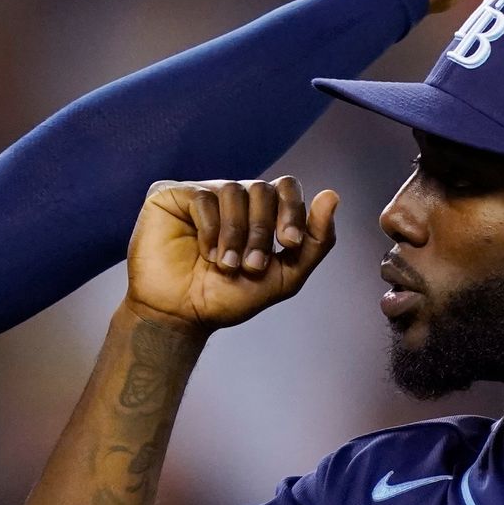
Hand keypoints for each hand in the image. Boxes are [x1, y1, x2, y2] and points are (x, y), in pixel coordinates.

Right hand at [125, 178, 338, 331]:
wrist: (182, 316)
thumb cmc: (228, 298)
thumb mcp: (285, 277)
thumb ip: (315, 241)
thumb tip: (332, 195)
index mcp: (259, 210)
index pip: (286, 188)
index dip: (292, 210)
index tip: (289, 243)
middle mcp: (232, 196)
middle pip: (262, 188)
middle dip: (262, 230)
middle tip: (252, 265)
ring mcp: (202, 192)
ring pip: (233, 190)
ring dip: (235, 233)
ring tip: (226, 265)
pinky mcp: (171, 195)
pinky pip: (202, 197)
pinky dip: (210, 229)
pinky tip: (205, 254)